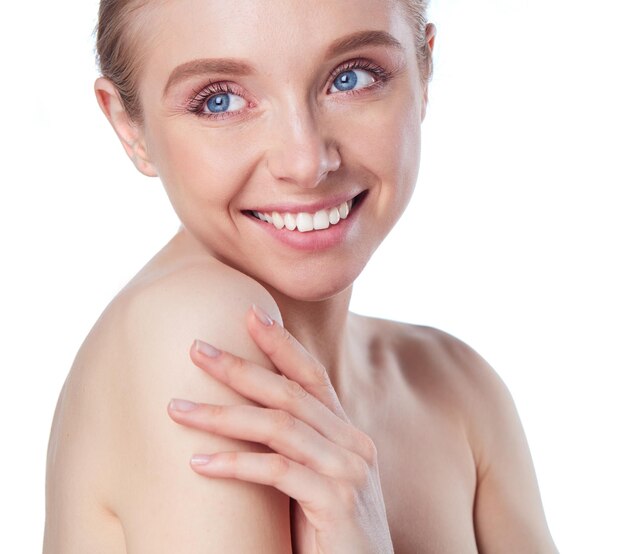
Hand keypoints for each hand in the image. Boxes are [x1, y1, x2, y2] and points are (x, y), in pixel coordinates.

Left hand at [167, 304, 393, 553]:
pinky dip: (234, 463)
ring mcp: (348, 471)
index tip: (249, 313)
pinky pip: (276, 471)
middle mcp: (352, 443)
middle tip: (196, 348)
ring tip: (177, 407)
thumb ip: (296, 447)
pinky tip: (197, 462)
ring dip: (222, 414)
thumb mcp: (315, 479)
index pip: (311, 375)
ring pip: (278, 426)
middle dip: (239, 367)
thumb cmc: (328, 532)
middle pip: (289, 392)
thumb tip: (247, 414)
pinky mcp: (336, 502)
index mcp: (347, 433)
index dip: (281, 342)